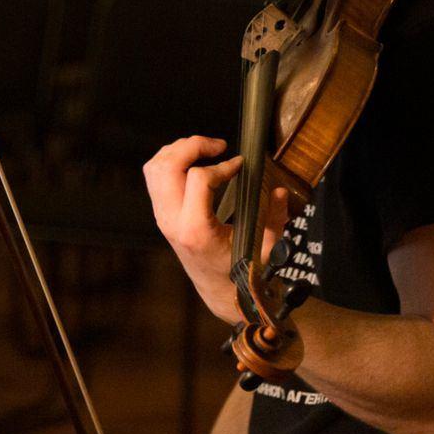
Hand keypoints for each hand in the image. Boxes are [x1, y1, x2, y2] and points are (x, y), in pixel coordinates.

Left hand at [143, 136, 288, 323]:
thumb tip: (280, 191)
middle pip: (168, 166)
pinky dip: (170, 159)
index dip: (222, 166)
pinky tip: (192, 159)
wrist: (217, 288)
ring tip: (204, 148)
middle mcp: (173, 221)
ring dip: (179, 149)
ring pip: (156, 167)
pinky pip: (154, 175)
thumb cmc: (239, 269)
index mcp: (197, 230)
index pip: (198, 179)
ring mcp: (163, 216)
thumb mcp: (265, 247)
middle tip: (218, 145)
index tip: (240, 165)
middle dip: (193, 145)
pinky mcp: (161, 212)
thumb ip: (275, 218)